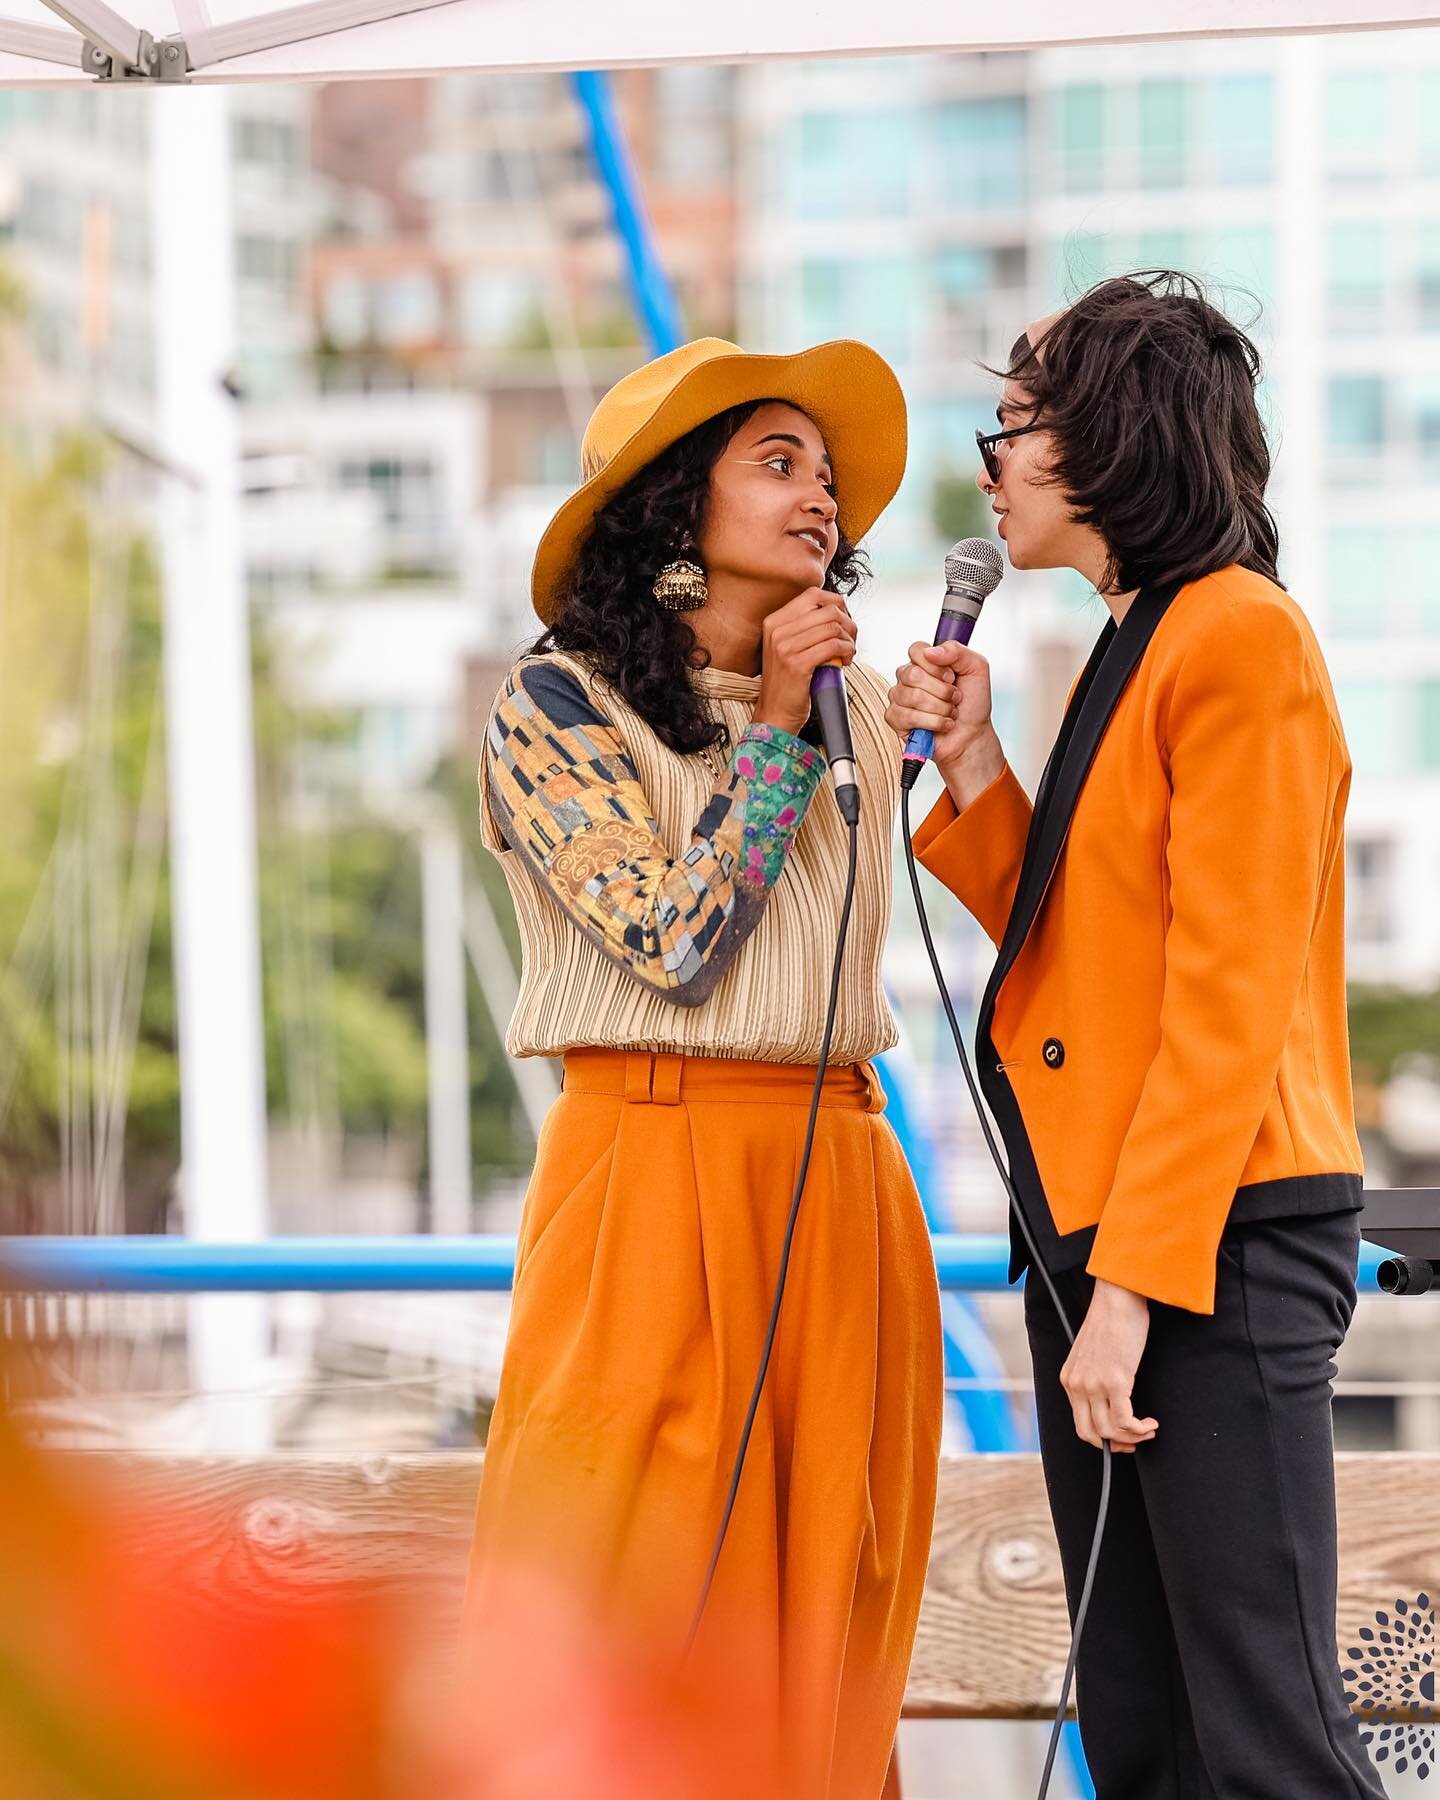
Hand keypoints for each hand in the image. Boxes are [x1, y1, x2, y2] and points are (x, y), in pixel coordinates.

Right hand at [753, 588, 856, 735]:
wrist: (775, 713)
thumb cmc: (788, 682)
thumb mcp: (788, 647)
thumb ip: (805, 627)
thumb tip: (837, 610)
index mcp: (774, 621)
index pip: (813, 594)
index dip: (836, 603)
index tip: (843, 620)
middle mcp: (777, 630)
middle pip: (827, 609)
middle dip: (848, 623)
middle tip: (850, 640)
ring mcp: (785, 647)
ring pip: (833, 627)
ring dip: (849, 640)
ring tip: (848, 654)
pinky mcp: (797, 664)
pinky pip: (833, 646)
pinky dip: (847, 651)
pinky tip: (845, 662)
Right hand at [885, 641, 1004, 804]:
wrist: (973, 735)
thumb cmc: (973, 703)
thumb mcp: (976, 668)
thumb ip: (956, 650)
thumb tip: (930, 651)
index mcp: (925, 662)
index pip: (916, 650)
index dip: (936, 666)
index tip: (951, 677)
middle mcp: (909, 678)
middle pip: (912, 674)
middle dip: (942, 690)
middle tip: (954, 697)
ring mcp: (900, 698)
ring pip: (912, 696)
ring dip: (940, 708)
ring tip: (949, 712)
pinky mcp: (895, 719)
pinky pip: (907, 716)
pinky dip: (932, 722)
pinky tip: (941, 724)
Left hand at [1059, 1279, 1158, 1452]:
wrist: (1118, 1297)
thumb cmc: (1111, 1320)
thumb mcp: (1093, 1353)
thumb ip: (1093, 1376)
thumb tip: (1109, 1399)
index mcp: (1069, 1378)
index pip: (1080, 1423)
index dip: (1102, 1438)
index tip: (1121, 1437)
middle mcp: (1077, 1385)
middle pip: (1090, 1434)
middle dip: (1114, 1445)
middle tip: (1135, 1441)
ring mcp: (1094, 1385)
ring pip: (1109, 1432)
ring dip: (1132, 1438)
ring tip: (1148, 1428)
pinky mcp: (1115, 1381)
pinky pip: (1125, 1421)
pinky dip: (1140, 1429)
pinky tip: (1151, 1423)